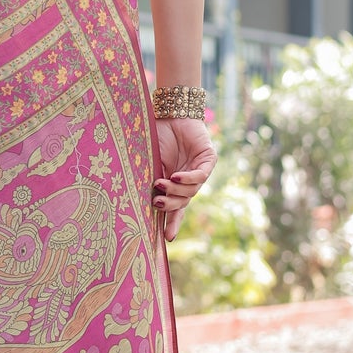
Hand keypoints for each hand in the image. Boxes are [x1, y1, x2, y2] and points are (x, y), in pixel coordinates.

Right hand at [153, 116, 215, 241]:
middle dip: (170, 205)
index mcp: (174, 184)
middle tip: (156, 203)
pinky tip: (176, 176)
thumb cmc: (155, 136)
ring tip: (161, 184)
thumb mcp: (151, 163)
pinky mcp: (209, 159)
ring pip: (192, 191)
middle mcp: (189, 180)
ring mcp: (200, 170)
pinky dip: (188, 178)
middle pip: (183, 202)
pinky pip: (201, 175)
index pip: (176, 208)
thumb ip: (152, 181)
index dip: (172, 222)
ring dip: (176, 190)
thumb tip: (144, 201)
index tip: (167, 238)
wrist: (167, 113)